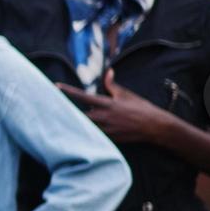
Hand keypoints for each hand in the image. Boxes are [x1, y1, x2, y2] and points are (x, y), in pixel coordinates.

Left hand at [58, 69, 174, 145]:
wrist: (155, 127)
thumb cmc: (141, 108)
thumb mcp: (126, 94)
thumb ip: (112, 85)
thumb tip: (108, 71)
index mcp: (107, 104)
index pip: (82, 96)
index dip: (68, 91)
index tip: (56, 86)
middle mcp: (104, 117)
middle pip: (78, 114)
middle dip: (67, 111)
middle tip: (54, 106)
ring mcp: (106, 129)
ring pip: (84, 126)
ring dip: (77, 122)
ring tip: (63, 119)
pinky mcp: (109, 139)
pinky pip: (93, 135)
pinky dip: (86, 132)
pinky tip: (78, 132)